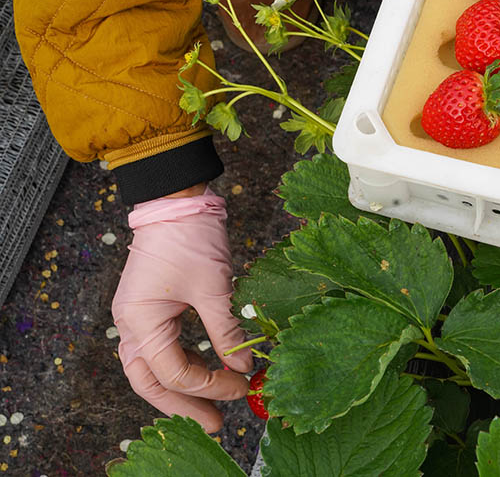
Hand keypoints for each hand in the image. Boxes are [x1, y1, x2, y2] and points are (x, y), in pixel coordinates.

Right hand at [112, 185, 251, 431]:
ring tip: (212, 406)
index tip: (242, 386)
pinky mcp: (150, 310)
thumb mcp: (215, 287)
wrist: (176, 200)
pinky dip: (180, 366)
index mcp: (141, 321)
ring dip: (180, 389)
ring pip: (151, 369)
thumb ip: (228, 331)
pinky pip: (160, 350)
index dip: (209, 386)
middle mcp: (130, 324)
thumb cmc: (191, 238)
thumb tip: (244, 367)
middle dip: (183, 405)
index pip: (173, 372)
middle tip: (217, 424)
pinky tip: (205, 374)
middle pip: (150, 382)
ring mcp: (137, 317)